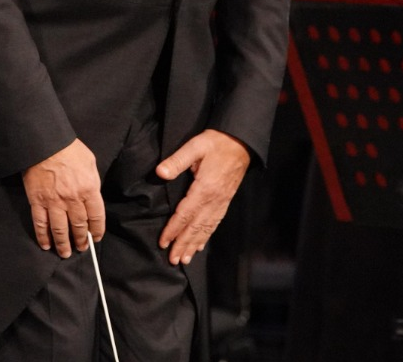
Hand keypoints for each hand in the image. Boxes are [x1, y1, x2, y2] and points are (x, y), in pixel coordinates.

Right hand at [22, 139, 103, 257]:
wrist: (44, 142)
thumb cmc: (69, 149)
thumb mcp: (90, 162)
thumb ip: (93, 182)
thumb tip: (92, 197)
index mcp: (89, 189)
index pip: (96, 217)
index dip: (97, 230)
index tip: (96, 237)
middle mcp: (72, 199)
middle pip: (79, 226)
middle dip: (81, 240)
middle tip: (82, 248)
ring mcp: (54, 202)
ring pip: (60, 230)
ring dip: (64, 244)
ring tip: (66, 253)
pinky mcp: (38, 201)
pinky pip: (41, 224)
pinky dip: (43, 237)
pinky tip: (46, 245)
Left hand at [155, 129, 249, 265]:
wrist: (241, 143)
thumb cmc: (217, 143)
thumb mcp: (195, 145)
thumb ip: (177, 160)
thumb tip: (160, 172)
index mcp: (204, 188)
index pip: (185, 214)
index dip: (173, 229)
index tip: (163, 243)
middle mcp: (214, 199)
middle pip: (196, 227)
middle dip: (183, 244)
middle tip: (173, 260)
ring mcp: (221, 202)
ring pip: (206, 228)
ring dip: (195, 244)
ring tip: (185, 259)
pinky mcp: (226, 201)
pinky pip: (215, 223)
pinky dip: (207, 236)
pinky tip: (201, 244)